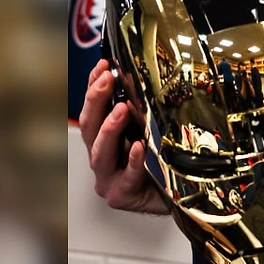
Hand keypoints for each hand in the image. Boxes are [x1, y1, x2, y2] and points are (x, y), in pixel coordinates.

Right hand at [79, 59, 167, 214]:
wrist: (175, 197)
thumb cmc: (158, 165)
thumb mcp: (148, 131)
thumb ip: (139, 112)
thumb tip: (140, 78)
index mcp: (103, 139)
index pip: (92, 109)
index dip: (93, 86)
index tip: (102, 65)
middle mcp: (101, 157)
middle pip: (89, 127)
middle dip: (96, 101)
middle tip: (107, 79)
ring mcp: (108, 178)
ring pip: (101, 152)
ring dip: (110, 128)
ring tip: (120, 109)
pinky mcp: (122, 194)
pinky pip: (129, 176)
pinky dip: (134, 161)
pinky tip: (138, 148)